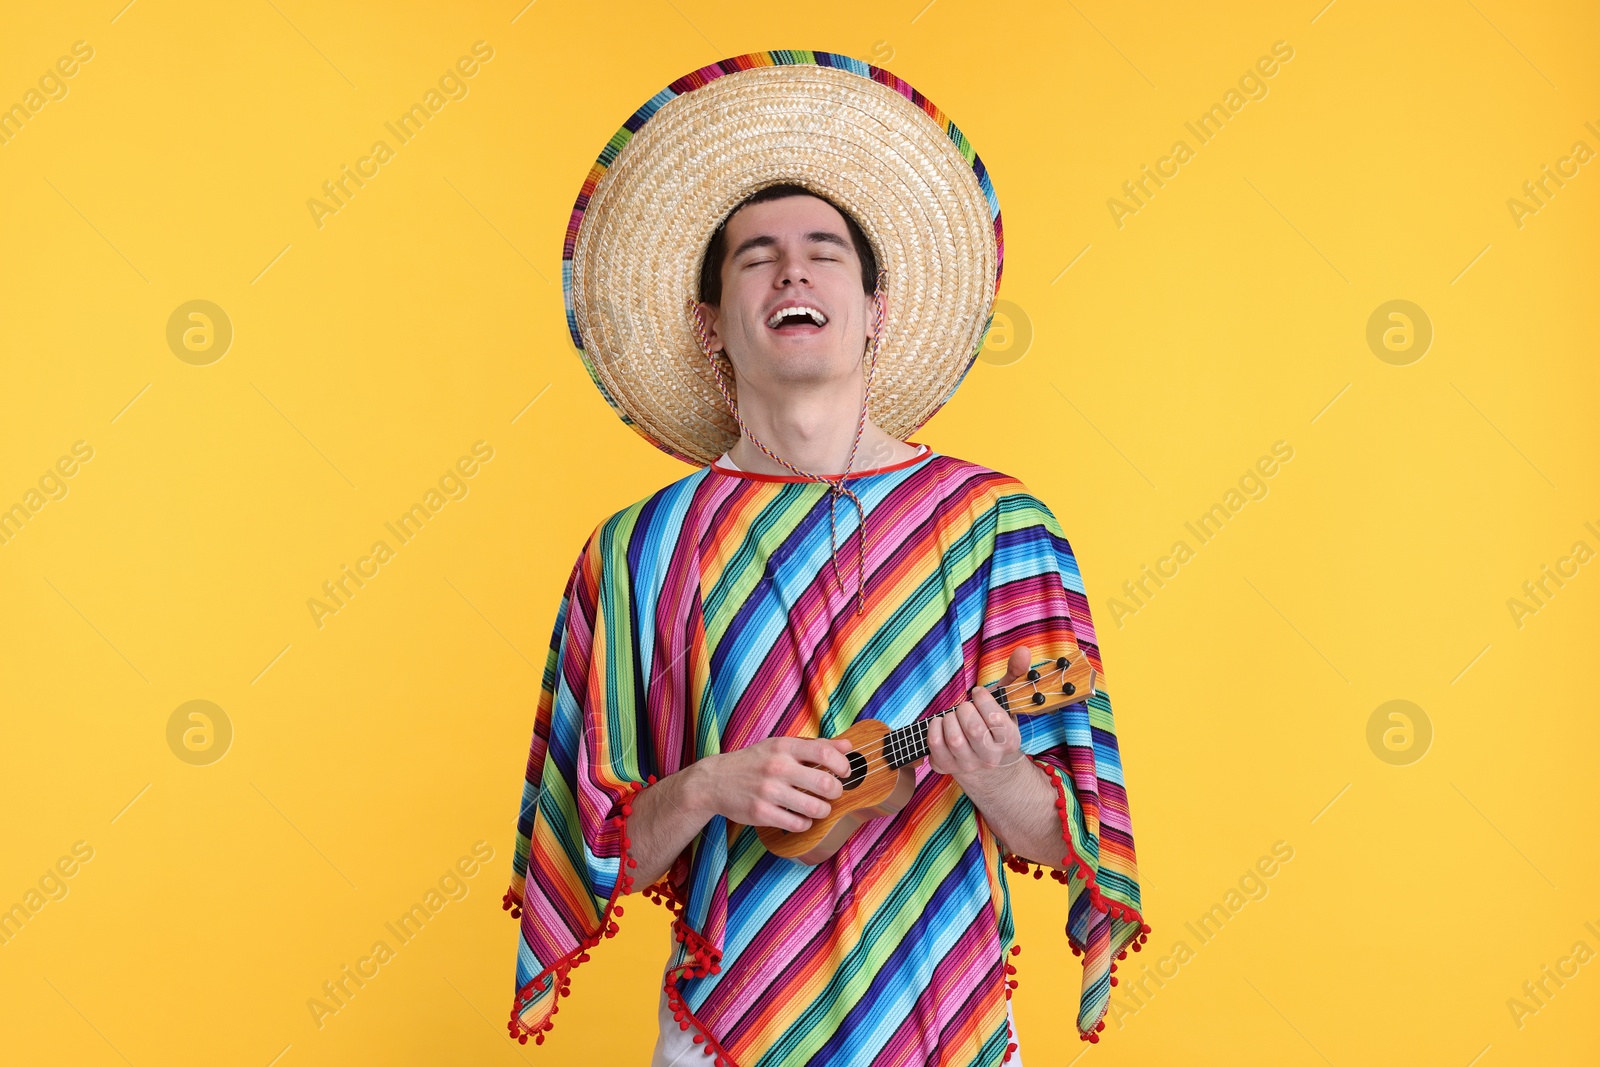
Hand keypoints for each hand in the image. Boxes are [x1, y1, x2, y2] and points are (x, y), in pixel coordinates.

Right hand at [689, 736, 854, 832]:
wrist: (715, 780)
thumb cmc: (755, 761)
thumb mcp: (781, 746)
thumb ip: (815, 746)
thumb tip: (848, 746)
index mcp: (783, 747)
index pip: (824, 753)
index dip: (842, 764)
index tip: (845, 771)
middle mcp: (777, 767)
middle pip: (825, 783)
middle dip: (837, 791)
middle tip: (833, 792)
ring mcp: (768, 792)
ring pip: (814, 808)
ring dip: (824, 810)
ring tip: (820, 807)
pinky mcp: (761, 813)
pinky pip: (797, 824)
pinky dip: (805, 823)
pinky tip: (801, 817)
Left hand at [926, 645, 1029, 782]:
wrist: (984, 763)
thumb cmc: (992, 725)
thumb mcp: (1006, 701)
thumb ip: (1015, 674)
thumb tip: (1023, 651)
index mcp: (1009, 740)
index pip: (994, 717)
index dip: (982, 699)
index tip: (977, 693)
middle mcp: (991, 757)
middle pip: (973, 729)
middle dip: (964, 709)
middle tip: (964, 706)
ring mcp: (969, 765)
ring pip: (954, 739)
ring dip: (949, 718)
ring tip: (953, 715)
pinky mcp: (947, 767)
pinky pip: (935, 746)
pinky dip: (934, 728)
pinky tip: (940, 722)